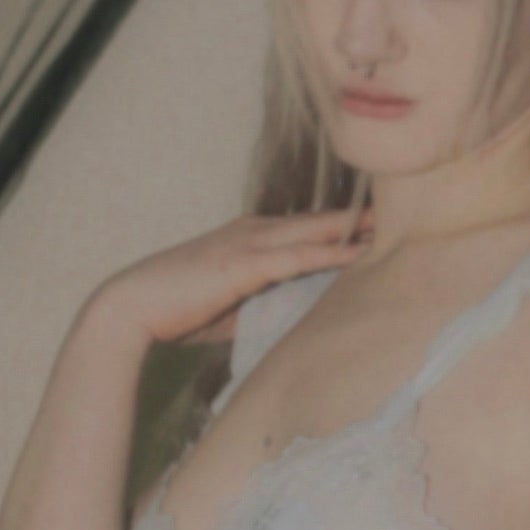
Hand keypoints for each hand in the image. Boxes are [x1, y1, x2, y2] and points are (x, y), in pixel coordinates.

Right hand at [100, 209, 369, 349]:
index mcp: (247, 238)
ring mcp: (248, 244)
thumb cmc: (175, 312)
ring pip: (314, 231)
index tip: (375, 226)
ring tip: (394, 226)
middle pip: (317, 221)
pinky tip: (361, 252)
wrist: (130, 310)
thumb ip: (260, 302)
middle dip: (358, 218)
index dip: (339, 226)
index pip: (303, 228)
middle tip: (400, 212)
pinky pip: (300, 256)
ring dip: (355, 229)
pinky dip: (332, 252)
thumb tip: (290, 316)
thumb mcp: (228, 307)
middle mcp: (251, 232)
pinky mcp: (245, 264)